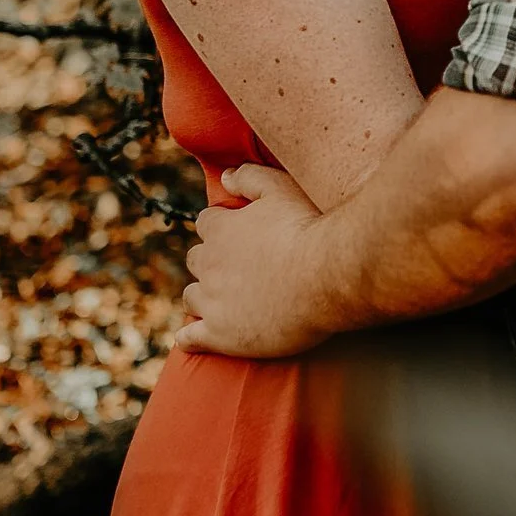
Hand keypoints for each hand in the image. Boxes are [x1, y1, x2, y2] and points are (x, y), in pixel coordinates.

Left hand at [177, 164, 323, 356]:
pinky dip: (188, 337)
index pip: (207, 223)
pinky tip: (190, 339)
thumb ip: (249, 177)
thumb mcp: (281, 188)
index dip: (221, 227)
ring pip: (192, 297)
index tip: (238, 233)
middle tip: (235, 268)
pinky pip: (190, 338)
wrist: (326, 276)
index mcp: (221, 229)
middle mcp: (209, 264)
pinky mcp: (220, 335)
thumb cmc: (308, 229)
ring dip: (202, 296)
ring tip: (220, 301)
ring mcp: (212, 301)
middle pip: (196, 260)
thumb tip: (224, 176)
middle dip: (210, 261)